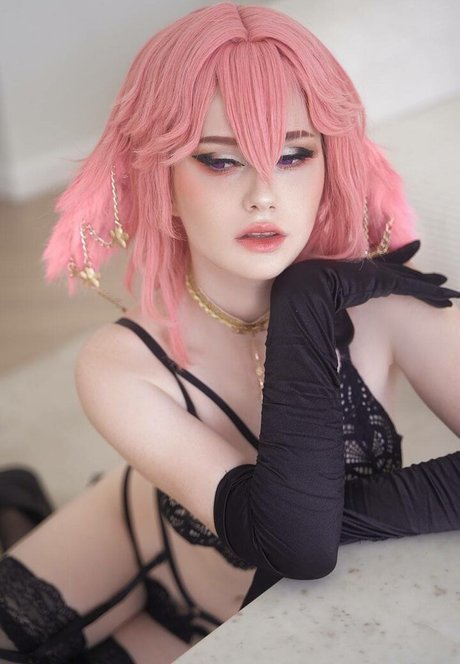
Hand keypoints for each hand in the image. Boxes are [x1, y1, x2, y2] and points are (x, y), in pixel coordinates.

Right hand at [274, 241, 458, 311]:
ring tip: (448, 286)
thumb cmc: (312, 306)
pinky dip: (430, 291)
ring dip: (430, 286)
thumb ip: (340, 325)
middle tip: (437, 279)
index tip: (406, 275)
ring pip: (411, 281)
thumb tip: (345, 341)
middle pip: (400, 275)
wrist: (308, 292)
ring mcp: (379, 276)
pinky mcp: (386, 281)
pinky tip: (446, 293)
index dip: (395, 273)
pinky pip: (413, 288)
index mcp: (356, 282)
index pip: (380, 277)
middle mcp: (370, 274)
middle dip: (418, 277)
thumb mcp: (328, 316)